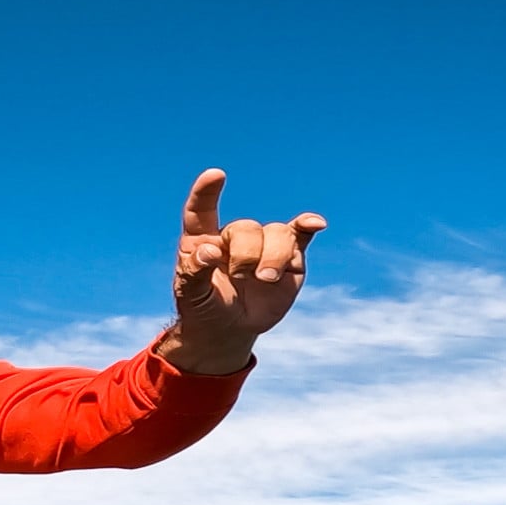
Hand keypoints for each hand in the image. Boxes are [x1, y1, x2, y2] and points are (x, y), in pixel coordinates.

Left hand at [163, 169, 326, 373]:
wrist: (228, 329)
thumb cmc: (202, 307)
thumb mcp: (190, 296)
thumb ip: (194, 273)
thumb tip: (208, 251)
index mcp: (202, 240)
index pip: (201, 211)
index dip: (206, 193)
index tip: (216, 175)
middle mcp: (234, 237)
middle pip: (246, 228)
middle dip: (245, 254)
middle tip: (239, 277)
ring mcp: (263, 245)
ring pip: (276, 233)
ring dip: (274, 256)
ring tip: (265, 279)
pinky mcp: (288, 257)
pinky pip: (300, 234)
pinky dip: (308, 225)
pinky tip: (315, 223)